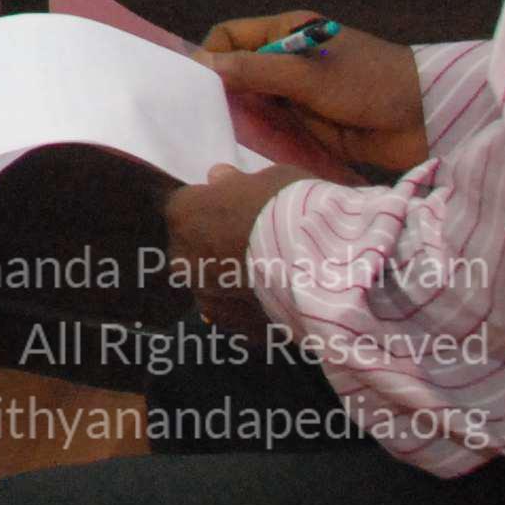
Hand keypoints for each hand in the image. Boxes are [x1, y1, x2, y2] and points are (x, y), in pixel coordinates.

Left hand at [165, 162, 305, 333]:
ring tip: (268, 277)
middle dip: (214, 246)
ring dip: (231, 280)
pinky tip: (275, 301)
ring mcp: (205, 295)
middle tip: (252, 245)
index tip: (236, 211)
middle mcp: (183, 256)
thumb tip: (220, 179)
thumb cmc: (289, 209)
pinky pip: (235, 312)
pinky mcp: (231, 325)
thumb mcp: (266, 180)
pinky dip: (250, 307)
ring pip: (212, 283)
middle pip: (193, 247)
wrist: (321, 264)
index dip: (212, 208)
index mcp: (182, 212)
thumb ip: (236, 183)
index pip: (186, 207)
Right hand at [200, 13, 430, 175]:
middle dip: (220, 94)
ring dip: (240, 121)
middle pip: (238, 74)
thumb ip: (255, 71)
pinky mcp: (310, 128)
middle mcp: (287, 62)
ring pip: (253, 106)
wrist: (426, 120)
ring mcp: (298, 97)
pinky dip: (261, 141)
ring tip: (217, 140)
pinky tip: (244, 153)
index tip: (193, 85)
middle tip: (198, 119)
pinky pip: (274, 132)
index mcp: (287, 33)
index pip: (231, 37)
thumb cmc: (368, 83)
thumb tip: (202, 64)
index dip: (210, 56)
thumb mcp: (308, 74)